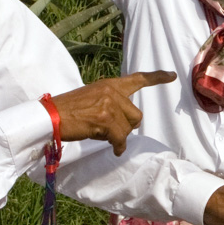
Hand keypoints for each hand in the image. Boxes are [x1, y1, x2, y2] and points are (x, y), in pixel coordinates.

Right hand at [49, 71, 175, 151]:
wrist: (51, 116)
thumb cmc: (68, 110)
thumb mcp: (92, 98)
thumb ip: (110, 103)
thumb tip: (127, 123)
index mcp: (109, 84)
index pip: (137, 79)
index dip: (156, 78)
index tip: (172, 75)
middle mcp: (112, 91)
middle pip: (136, 115)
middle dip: (127, 127)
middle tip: (110, 131)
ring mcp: (109, 105)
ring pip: (128, 129)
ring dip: (118, 137)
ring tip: (102, 136)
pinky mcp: (105, 119)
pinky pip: (120, 138)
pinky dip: (118, 146)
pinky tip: (113, 149)